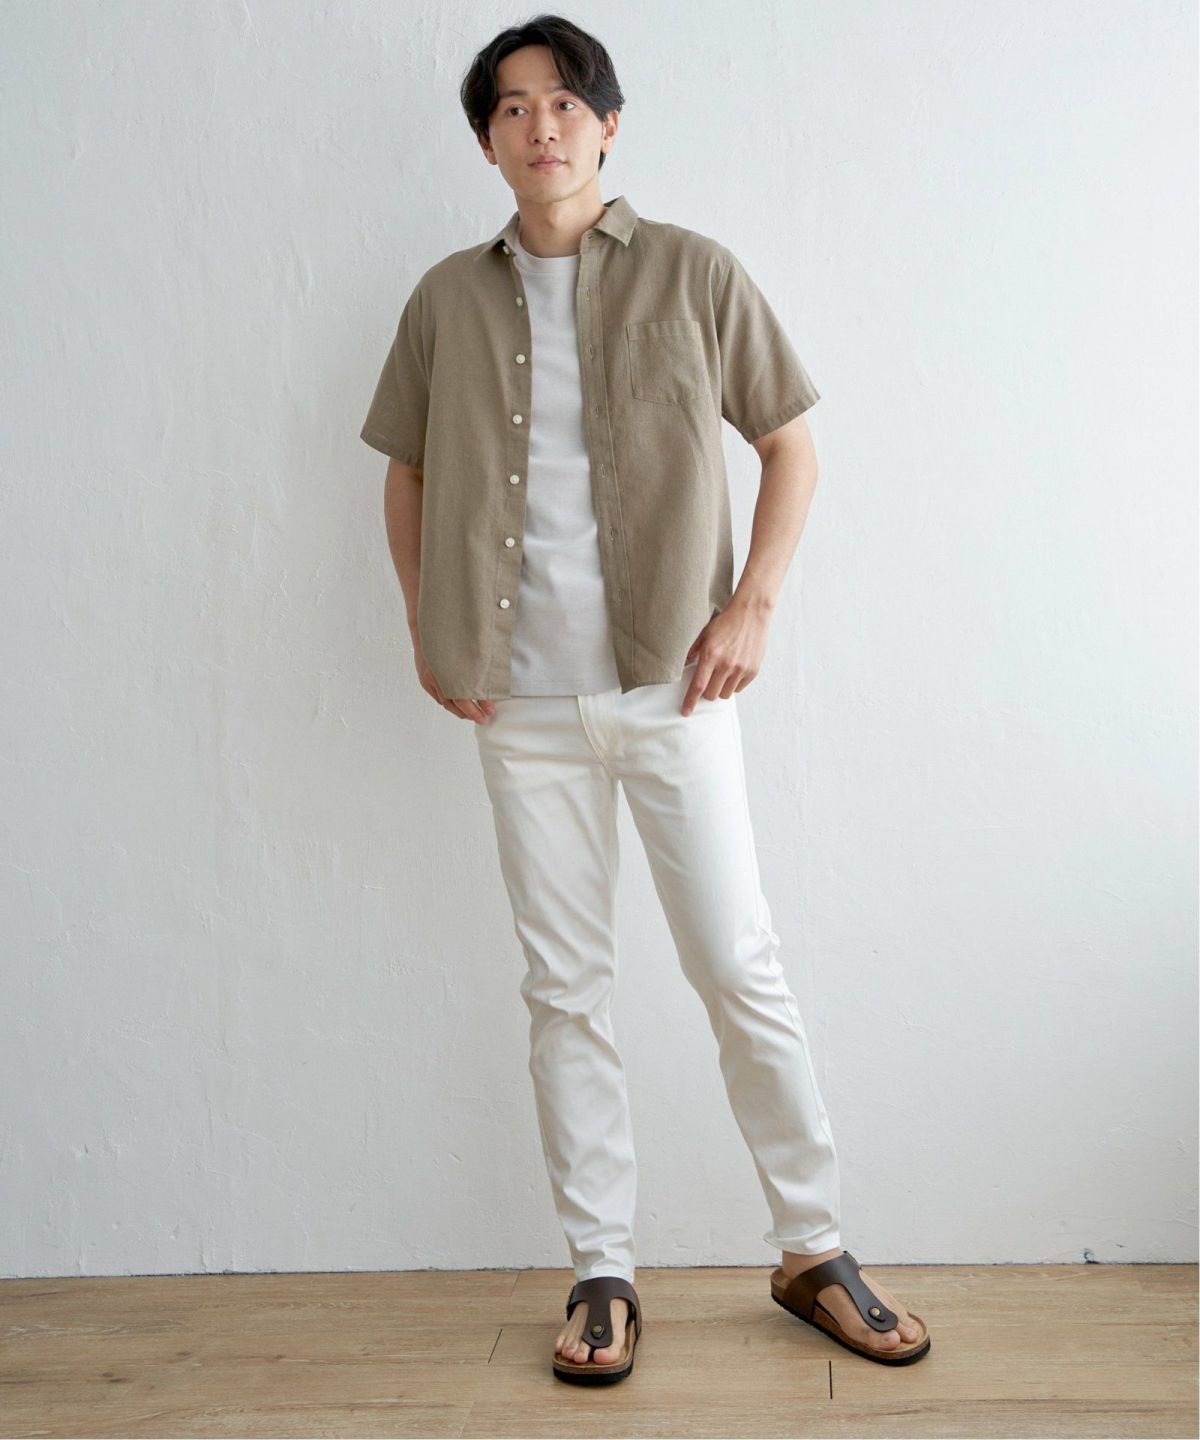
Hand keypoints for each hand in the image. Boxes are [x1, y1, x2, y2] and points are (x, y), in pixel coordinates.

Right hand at [413, 633, 494, 722]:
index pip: (464, 697)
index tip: (491, 710)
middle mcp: (436, 678)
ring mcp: (429, 680)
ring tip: (474, 715)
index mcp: (448, 671)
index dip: (478, 705)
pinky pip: (439, 698)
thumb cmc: (447, 636)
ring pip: (446, 703)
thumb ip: (475, 666)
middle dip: (471, 713)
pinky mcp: (424, 680)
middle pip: (454, 704)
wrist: (424, 628)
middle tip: (484, 718)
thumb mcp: (464, 650)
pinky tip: (459, 706)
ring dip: (460, 711)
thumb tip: (489, 681)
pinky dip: (450, 703)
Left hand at [680, 600, 769, 715]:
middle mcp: (726, 665)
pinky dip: (733, 684)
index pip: (698, 686)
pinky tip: (734, 670)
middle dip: (706, 692)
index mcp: (711, 655)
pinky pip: (739, 688)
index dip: (690, 701)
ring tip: (722, 673)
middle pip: (711, 694)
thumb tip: (683, 665)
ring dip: (720, 688)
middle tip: (708, 680)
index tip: (685, 712)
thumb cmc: (727, 622)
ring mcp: (741, 669)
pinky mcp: (753, 670)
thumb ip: (693, 651)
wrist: (752, 613)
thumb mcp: (705, 633)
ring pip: (725, 694)